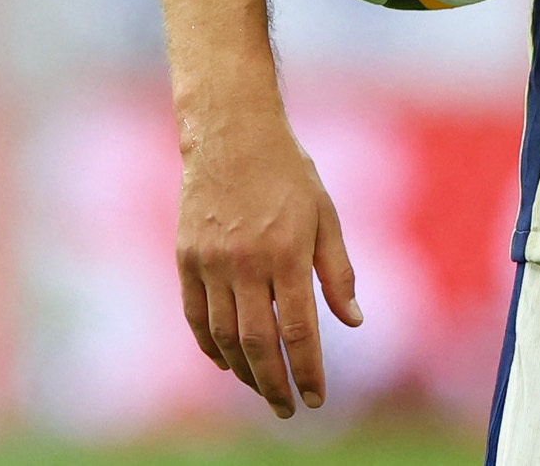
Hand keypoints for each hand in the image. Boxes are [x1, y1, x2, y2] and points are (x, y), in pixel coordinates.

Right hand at [175, 106, 362, 416]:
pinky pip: (195, 315)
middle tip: (287, 408)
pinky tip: (226, 361)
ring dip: (243, 371)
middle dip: (274, 384)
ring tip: (261, 389)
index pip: (299, 331)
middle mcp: (246, 262)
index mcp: (287, 252)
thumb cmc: (287, 172)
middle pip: (258, 343)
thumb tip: (353, 322)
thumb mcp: (325, 215)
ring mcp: (211, 261)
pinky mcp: (186, 256)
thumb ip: (338, 272)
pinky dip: (209, 345)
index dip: (308, 371)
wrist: (231, 132)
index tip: (316, 399)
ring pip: (224, 336)